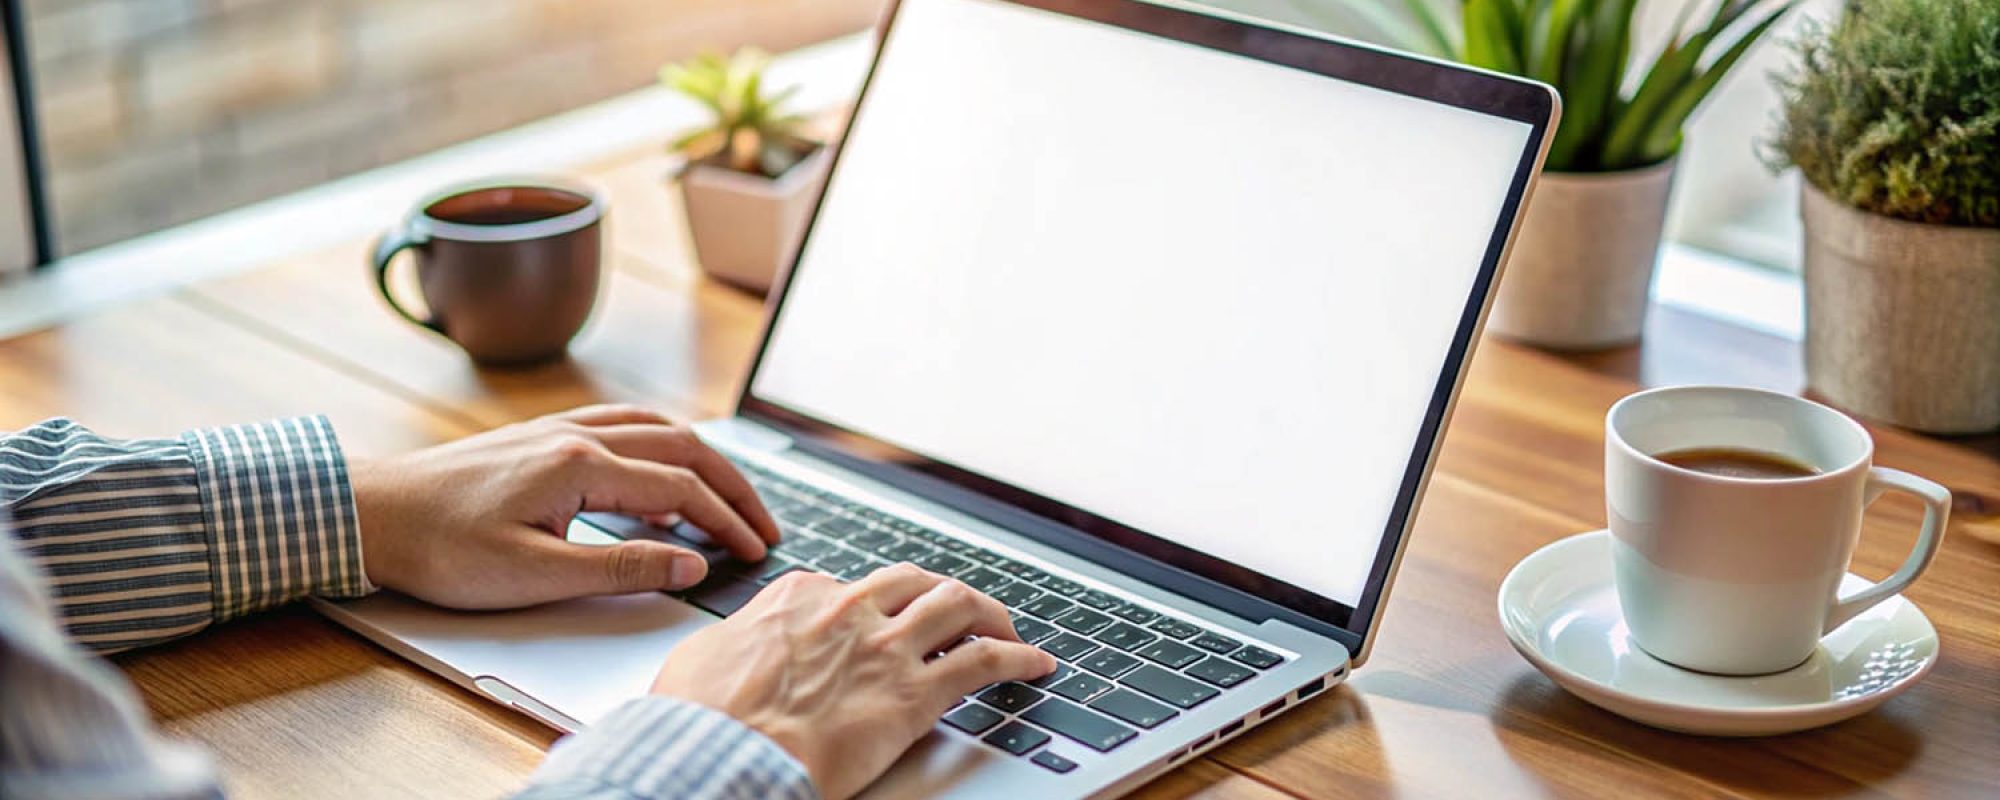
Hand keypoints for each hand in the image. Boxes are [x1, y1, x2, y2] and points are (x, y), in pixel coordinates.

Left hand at [350, 404, 779, 607]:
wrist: (370, 512)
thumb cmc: (441, 548)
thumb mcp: (535, 574)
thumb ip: (622, 566)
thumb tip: (690, 563)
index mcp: (581, 465)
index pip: (682, 490)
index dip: (727, 523)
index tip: (755, 553)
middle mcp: (578, 435)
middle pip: (684, 447)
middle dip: (734, 486)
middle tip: (764, 525)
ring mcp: (558, 430)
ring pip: (657, 429)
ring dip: (703, 462)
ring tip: (728, 499)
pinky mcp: (541, 437)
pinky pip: (623, 428)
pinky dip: (661, 449)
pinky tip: (660, 479)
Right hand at [651, 564, 1057, 799]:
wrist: (720, 751)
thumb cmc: (702, 717)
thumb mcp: (705, 657)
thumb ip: (740, 642)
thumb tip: (734, 652)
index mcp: (798, 597)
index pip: (854, 587)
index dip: (875, 607)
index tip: (884, 624)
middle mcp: (848, 608)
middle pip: (915, 582)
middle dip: (944, 594)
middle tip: (963, 612)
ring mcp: (885, 645)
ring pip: (958, 604)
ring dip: (990, 614)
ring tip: (1008, 630)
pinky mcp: (915, 690)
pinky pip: (984, 660)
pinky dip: (1018, 658)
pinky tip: (1036, 664)